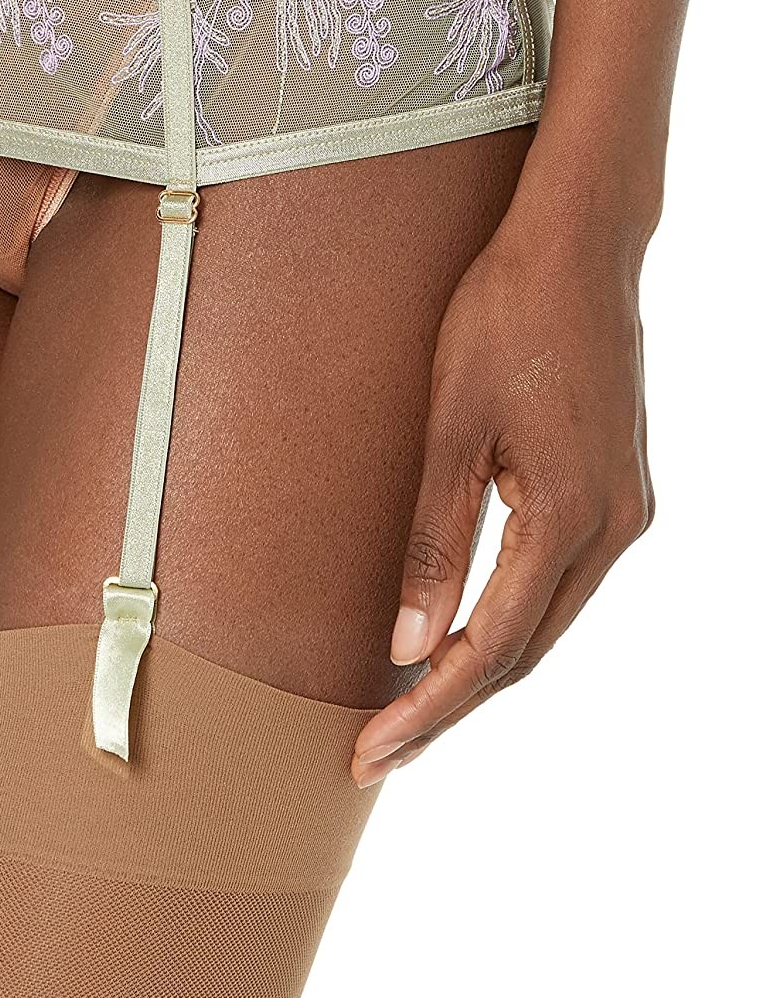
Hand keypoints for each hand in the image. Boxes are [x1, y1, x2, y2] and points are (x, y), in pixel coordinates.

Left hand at [352, 210, 653, 786]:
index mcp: (571, 516)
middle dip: (451, 704)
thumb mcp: (450, 425)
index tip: (372, 750)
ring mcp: (624, 508)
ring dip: (482, 665)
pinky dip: (510, 617)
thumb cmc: (505, 317)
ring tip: (410, 707)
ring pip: (547, 619)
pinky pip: (560, 579)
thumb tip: (410, 642)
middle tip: (380, 748)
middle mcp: (614, 526)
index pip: (493, 647)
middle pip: (527, 649)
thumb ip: (435, 540)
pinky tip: (465, 632)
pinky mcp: (615, 487)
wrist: (577, 248)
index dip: (429, 707)